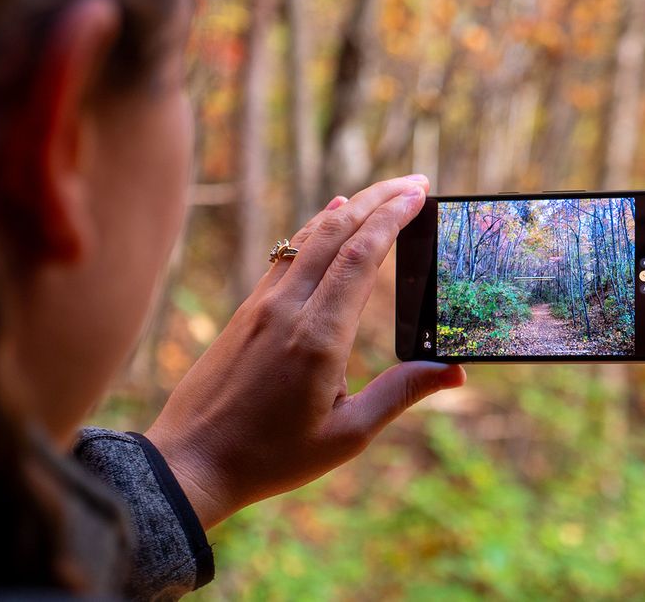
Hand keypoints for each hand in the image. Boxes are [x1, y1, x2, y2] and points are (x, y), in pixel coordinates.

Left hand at [146, 175, 464, 529]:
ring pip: (307, 236)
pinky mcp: (246, 311)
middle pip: (336, 231)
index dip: (393, 218)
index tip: (420, 194)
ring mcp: (262, 305)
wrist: (189, 462)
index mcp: (319, 336)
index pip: (361, 256)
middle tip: (415, 182)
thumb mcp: (348, 435)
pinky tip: (329, 218)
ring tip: (381, 194)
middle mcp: (288, 308)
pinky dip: (315, 228)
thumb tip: (455, 371)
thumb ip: (401, 393)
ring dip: (348, 208)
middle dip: (378, 199)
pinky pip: (287, 254)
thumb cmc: (271, 457)